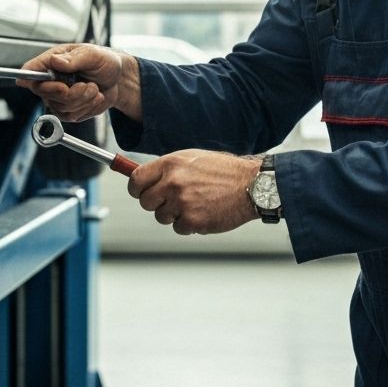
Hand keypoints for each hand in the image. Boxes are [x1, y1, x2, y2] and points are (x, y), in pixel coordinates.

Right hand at [18, 43, 137, 121]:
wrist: (118, 79)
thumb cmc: (104, 61)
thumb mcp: (92, 55)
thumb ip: (73, 59)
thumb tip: (54, 61)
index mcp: (52, 61)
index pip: (30, 71)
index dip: (32, 79)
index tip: (58, 85)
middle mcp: (51, 80)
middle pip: (46, 94)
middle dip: (71, 93)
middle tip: (87, 85)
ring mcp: (58, 97)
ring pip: (61, 107)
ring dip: (83, 100)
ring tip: (94, 88)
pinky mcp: (67, 110)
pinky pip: (72, 116)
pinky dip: (87, 108)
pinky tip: (94, 97)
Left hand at [127, 150, 259, 235]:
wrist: (251, 185)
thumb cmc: (224, 171)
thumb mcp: (193, 158)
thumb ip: (168, 168)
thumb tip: (145, 178)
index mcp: (171, 164)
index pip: (136, 180)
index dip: (136, 189)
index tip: (140, 192)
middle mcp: (173, 183)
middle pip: (145, 202)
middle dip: (156, 203)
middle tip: (172, 199)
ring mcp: (182, 203)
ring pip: (161, 217)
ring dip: (174, 214)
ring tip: (194, 203)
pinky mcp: (193, 221)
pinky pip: (178, 228)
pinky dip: (188, 224)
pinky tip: (203, 212)